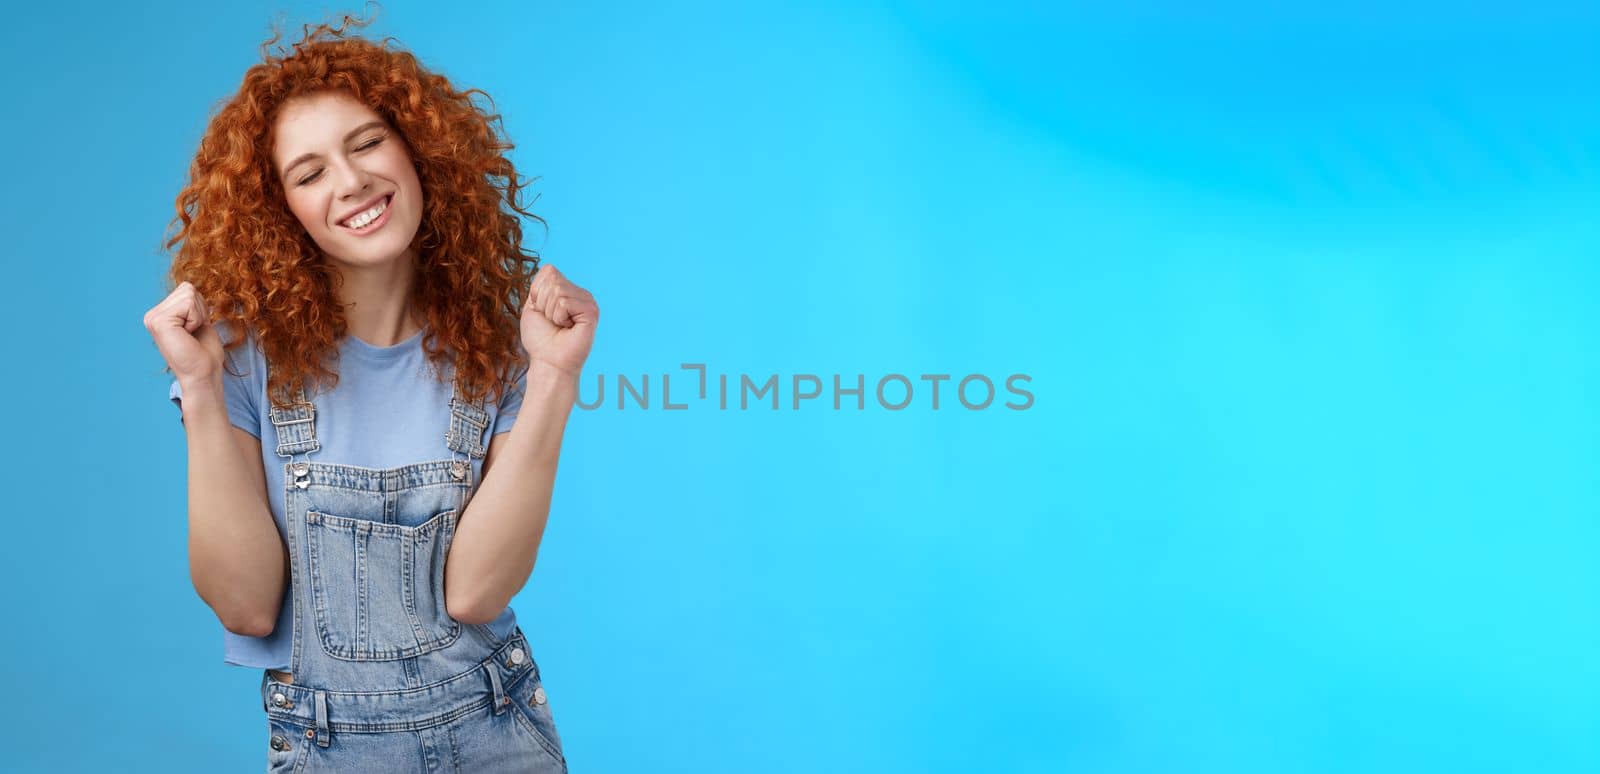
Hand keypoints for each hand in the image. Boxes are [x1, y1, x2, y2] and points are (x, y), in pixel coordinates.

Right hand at [144, 281, 224, 384]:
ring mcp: (153, 318)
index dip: (200, 307)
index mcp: (160, 315)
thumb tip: (189, 287)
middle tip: (194, 332)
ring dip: (198, 315)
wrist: (203, 374)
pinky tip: (188, 335)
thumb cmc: (204, 352)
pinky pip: (188, 304)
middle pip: (187, 288)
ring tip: (191, 334)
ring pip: (188, 294)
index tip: (196, 329)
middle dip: (200, 309)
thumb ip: (191, 305)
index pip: (186, 289)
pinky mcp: (159, 321)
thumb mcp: (198, 321)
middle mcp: (152, 315)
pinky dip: (196, 318)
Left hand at [520, 264, 598, 378]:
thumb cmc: (540, 340)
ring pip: (557, 291)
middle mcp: (581, 293)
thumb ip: (540, 285)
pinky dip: (558, 316)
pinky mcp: (591, 312)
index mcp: (568, 290)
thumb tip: (550, 268)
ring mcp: (588, 302)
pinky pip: (564, 302)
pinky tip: (567, 328)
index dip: (538, 293)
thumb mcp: (533, 307)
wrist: (549, 362)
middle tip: (552, 322)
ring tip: (560, 326)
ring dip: (551, 312)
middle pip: (552, 279)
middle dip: (543, 303)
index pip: (549, 271)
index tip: (544, 313)